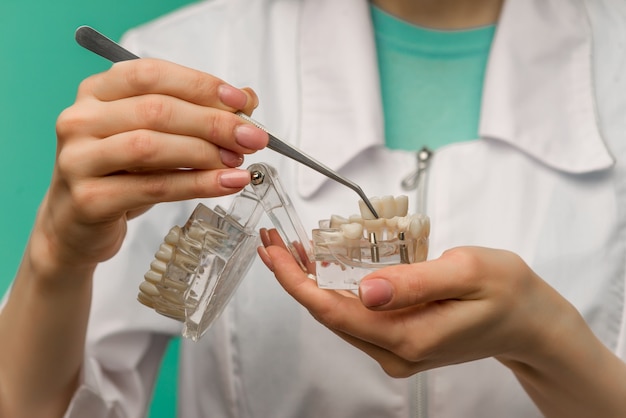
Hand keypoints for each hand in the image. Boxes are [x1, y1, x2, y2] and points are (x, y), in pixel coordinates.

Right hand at [39, 59, 267, 271]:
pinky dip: (197, 185)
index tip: (241, 102)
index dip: (200, 85)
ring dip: (205, 153)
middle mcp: (80, 119)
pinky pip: (154, 187)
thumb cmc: (120, 175)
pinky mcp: (88, 199)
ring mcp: (79, 159)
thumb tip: (248, 101)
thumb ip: (196, 114)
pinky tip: (226, 184)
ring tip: (239, 162)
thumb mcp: (156, 137)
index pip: (152, 74)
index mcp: (96, 92)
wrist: (77, 225)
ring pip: (151, 146)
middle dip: (213, 123)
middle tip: (252, 138)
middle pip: (156, 110)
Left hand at [258, 231, 573, 376]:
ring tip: (288, 251)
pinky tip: (323, 268)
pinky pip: (356, 316)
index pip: (334, 311)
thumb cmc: (507, 291)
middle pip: (329, 315)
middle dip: (295, 279)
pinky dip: (334, 290)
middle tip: (273, 243)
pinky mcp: (400, 341)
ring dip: (311, 284)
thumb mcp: (466, 272)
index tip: (274, 254)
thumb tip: (365, 289)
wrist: (529, 320)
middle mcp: (396, 352)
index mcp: (409, 337)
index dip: (296, 282)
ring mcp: (397, 351)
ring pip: (339, 316)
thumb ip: (414, 282)